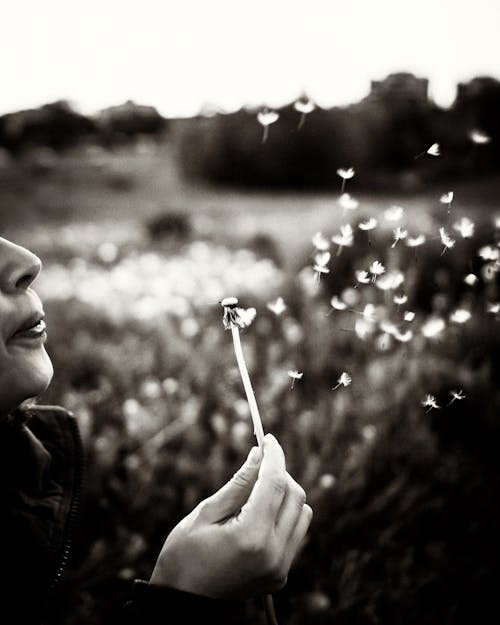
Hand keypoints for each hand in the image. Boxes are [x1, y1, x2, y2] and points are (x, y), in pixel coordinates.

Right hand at [150, 434, 311, 598]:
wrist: (182, 604)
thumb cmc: (184, 556)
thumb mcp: (205, 513)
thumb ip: (238, 484)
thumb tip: (259, 454)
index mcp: (251, 536)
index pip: (275, 483)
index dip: (274, 456)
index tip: (269, 439)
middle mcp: (274, 553)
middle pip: (295, 495)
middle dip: (280, 473)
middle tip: (259, 463)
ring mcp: (280, 567)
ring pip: (302, 513)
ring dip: (286, 494)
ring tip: (258, 491)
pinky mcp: (280, 574)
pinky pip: (296, 533)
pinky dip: (284, 515)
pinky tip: (260, 514)